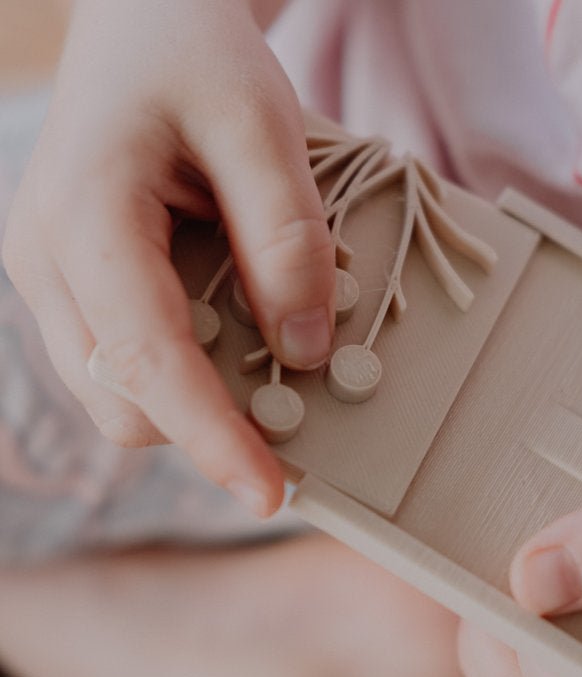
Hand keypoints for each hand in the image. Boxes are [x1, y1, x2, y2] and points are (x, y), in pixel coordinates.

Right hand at [1, 0, 334, 514]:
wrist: (145, 20)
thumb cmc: (196, 55)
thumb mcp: (261, 129)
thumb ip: (285, 242)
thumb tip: (304, 353)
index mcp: (83, 216)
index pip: (148, 363)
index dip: (213, 437)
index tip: (270, 492)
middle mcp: (44, 259)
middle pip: (122, 400)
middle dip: (208, 423)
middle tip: (298, 406)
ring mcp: (50, 275)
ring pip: (119, 390)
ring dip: (198, 396)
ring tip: (271, 352)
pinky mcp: (75, 282)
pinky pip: (126, 357)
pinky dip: (186, 365)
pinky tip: (235, 327)